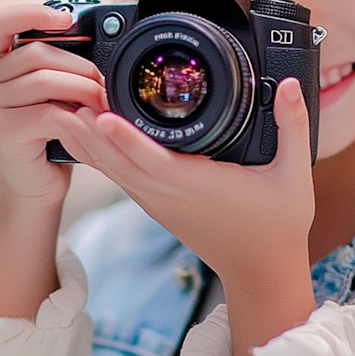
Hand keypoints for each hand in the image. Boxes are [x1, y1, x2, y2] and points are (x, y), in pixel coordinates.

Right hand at [0, 4, 108, 319]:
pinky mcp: (2, 131)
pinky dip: (77, 115)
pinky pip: (49, 111)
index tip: (68, 17)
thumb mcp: (46, 93)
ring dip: (84, 89)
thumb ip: (55, 65)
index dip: (31, 12)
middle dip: (79, 65)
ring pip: (45, 79)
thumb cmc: (45, 136)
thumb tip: (97, 36)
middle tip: (106, 82)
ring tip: (105, 101)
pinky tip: (92, 122)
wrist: (33, 189)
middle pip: (36, 52)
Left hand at [56, 77, 314, 286]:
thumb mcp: (294, 175)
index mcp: (199, 186)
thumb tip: (293, 84)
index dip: (125, 139)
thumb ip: (292, 126)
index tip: (100, 115)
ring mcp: (159, 202)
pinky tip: (83, 135)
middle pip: (119, 163)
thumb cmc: (277, 224)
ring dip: (86, 143)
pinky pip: (120, 177)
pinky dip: (99, 156)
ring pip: (114, 171)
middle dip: (89, 132)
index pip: (153, 161)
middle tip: (63, 98)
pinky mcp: (156, 205)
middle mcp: (170, 195)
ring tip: (60, 110)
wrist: (261, 271)